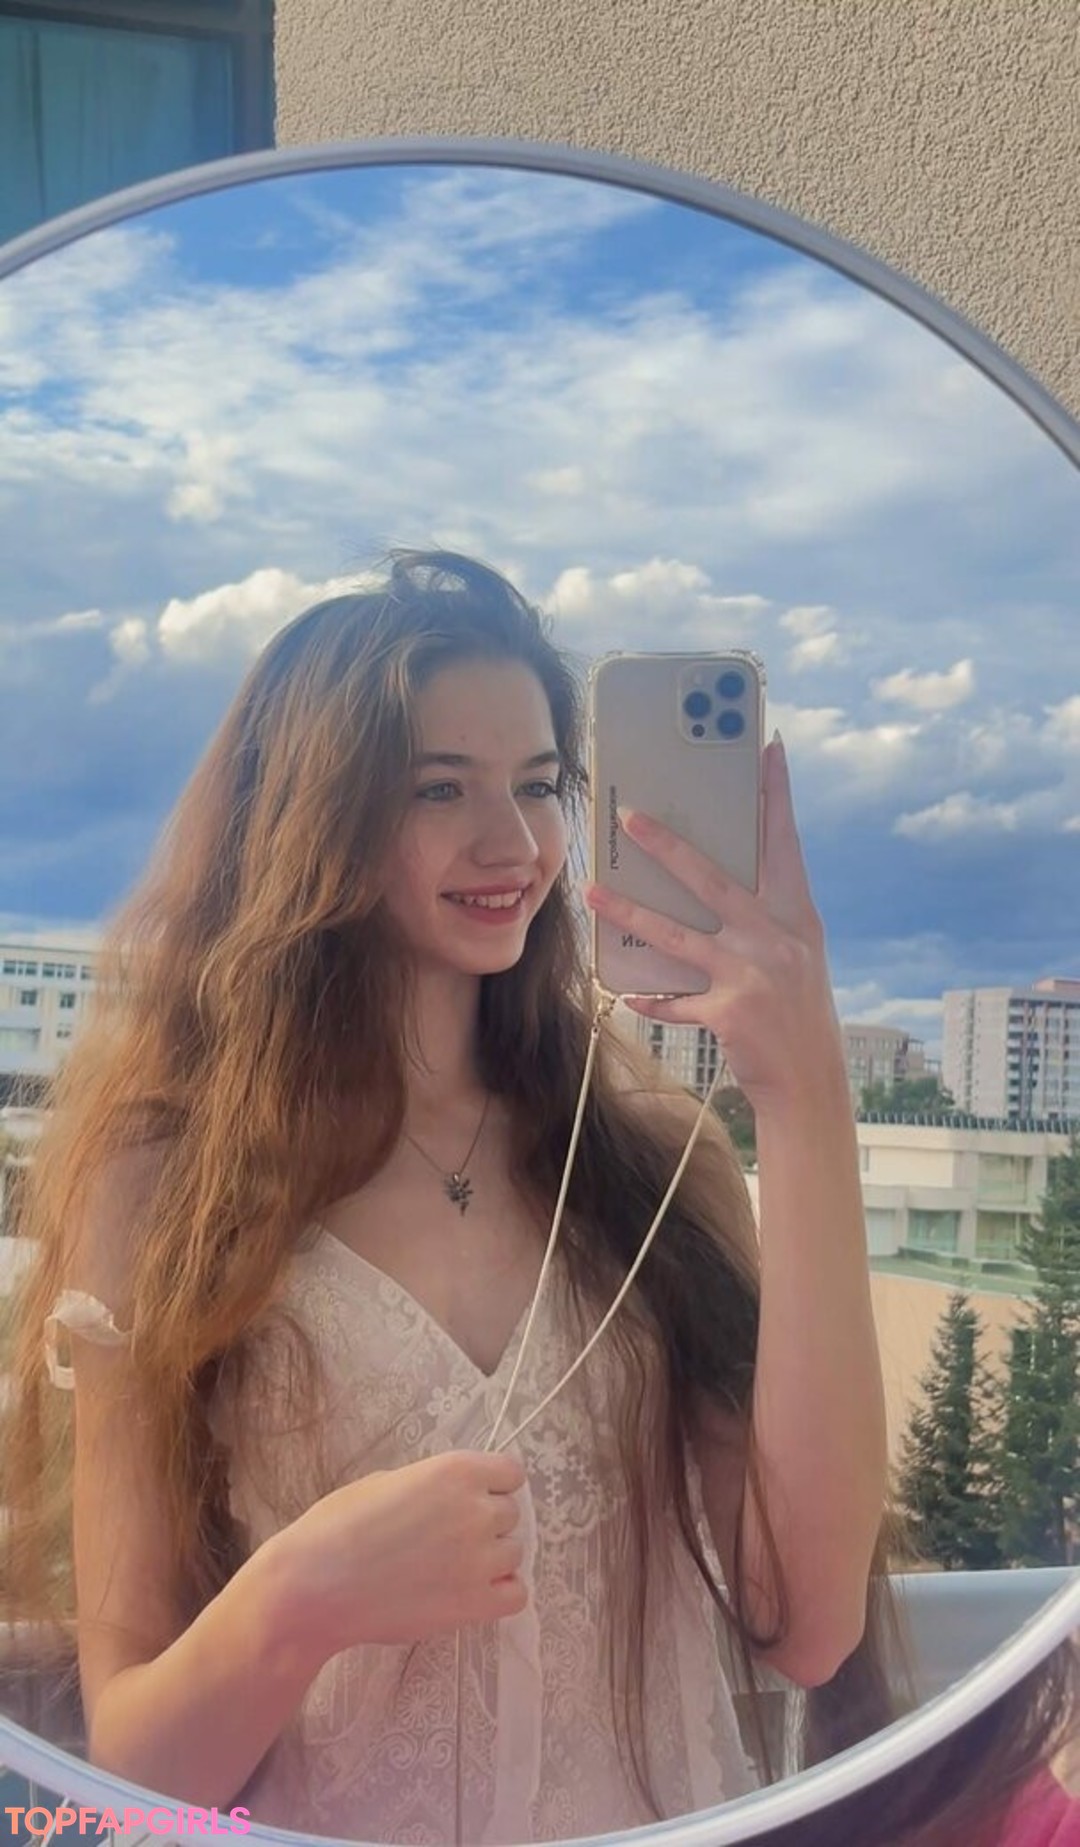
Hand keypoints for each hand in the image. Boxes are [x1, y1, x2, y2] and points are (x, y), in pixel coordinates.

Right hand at [273, 1449, 528, 1658]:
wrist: (315, 1585)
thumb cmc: (338, 1525)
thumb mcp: (386, 1481)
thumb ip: (431, 1485)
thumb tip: (449, 1497)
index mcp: (456, 1471)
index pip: (511, 1473)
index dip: (493, 1486)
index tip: (472, 1499)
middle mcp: (477, 1510)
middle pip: (510, 1514)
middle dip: (485, 1523)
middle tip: (448, 1539)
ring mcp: (480, 1560)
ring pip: (514, 1553)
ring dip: (492, 1559)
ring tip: (452, 1569)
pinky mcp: (475, 1605)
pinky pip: (516, 1595)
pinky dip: (499, 1594)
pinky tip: (469, 1593)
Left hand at [583, 736, 840, 1111]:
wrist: (811, 1082)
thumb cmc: (798, 1012)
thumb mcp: (796, 955)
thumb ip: (764, 919)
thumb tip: (717, 882)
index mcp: (797, 916)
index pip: (785, 842)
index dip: (777, 794)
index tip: (768, 746)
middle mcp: (776, 939)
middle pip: (712, 879)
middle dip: (668, 846)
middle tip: (630, 818)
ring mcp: (751, 975)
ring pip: (675, 935)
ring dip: (629, 911)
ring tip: (594, 890)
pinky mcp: (729, 1012)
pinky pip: (674, 999)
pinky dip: (648, 997)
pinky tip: (624, 992)